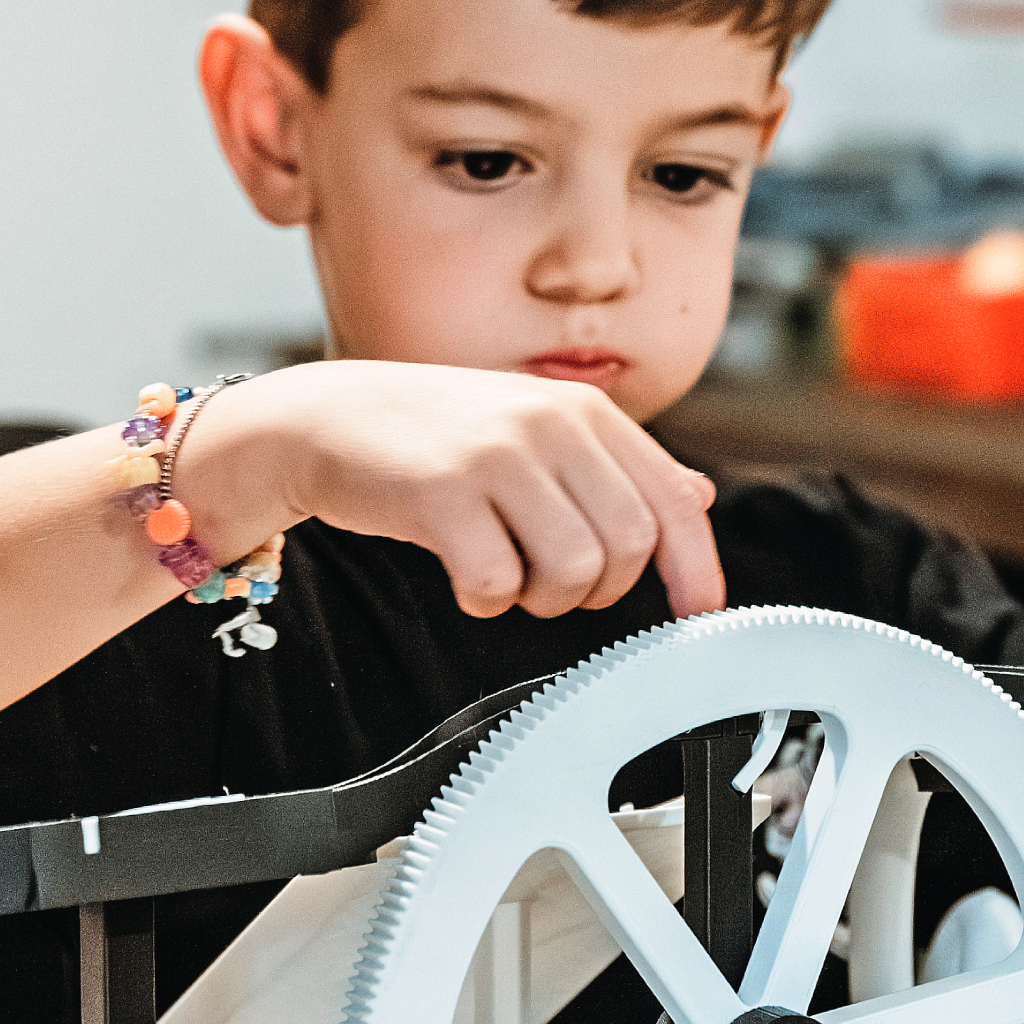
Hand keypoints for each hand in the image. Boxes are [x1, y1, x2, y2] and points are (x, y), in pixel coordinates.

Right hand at [182, 360, 725, 619]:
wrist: (326, 416)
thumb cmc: (436, 433)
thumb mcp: (534, 427)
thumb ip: (614, 464)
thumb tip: (697, 497)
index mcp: (583, 411)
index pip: (672, 499)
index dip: (695, 567)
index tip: (698, 613)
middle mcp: (548, 424)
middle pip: (629, 546)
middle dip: (601, 590)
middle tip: (553, 584)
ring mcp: (494, 456)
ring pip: (574, 570)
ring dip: (544, 599)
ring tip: (508, 576)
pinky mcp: (440, 494)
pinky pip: (497, 583)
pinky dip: (485, 600)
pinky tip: (464, 576)